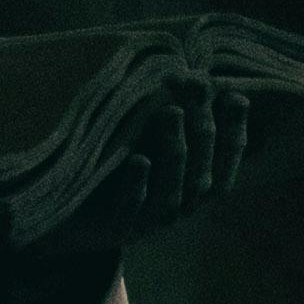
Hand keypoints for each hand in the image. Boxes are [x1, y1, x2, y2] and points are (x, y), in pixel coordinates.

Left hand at [47, 86, 251, 287]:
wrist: (68, 215)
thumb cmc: (117, 167)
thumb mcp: (146, 138)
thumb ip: (172, 114)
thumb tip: (195, 73)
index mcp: (194, 186)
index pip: (226, 161)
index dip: (235, 130)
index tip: (235, 97)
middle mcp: (180, 207)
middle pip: (202, 171)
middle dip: (203, 127)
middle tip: (196, 87)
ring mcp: (150, 221)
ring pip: (172, 189)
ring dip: (174, 148)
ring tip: (171, 111)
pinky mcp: (118, 230)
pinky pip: (131, 209)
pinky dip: (137, 184)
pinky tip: (139, 159)